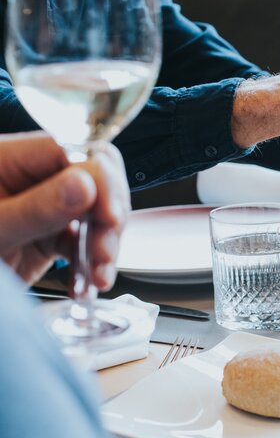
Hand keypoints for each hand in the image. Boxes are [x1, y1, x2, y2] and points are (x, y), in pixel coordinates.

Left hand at [0, 133, 128, 286]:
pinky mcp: (46, 237)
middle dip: (109, 217)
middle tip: (105, 252)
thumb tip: (86, 184)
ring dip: (105, 247)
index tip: (110, 218)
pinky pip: (82, 243)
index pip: (76, 151)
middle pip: (96, 181)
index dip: (102, 182)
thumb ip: (36, 207)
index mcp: (11, 159)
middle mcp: (31, 178)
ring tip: (98, 278)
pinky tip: (86, 286)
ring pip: (95, 215)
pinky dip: (90, 266)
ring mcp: (41, 208)